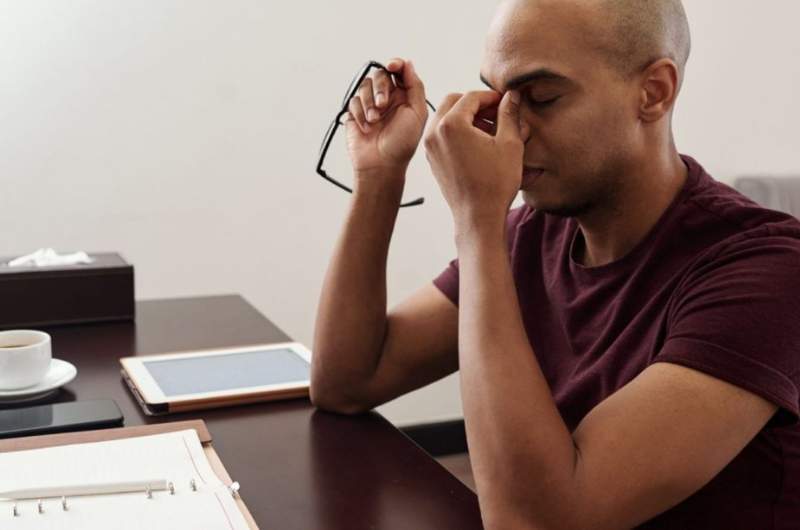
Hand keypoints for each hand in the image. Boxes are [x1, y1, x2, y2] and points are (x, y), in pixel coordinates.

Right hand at [344, 59, 428, 176]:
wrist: (381, 165)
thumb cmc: (402, 143)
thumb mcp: (417, 113)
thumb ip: (415, 86)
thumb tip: (408, 63)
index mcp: (404, 96)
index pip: (398, 71)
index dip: (395, 64)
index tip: (392, 66)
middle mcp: (387, 98)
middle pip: (380, 74)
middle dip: (380, 87)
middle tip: (382, 105)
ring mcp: (370, 105)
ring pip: (364, 86)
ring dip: (369, 102)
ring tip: (374, 120)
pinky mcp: (355, 114)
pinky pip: (353, 101)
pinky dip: (360, 113)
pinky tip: (366, 127)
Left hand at [423, 90, 525, 228]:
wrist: (478, 217)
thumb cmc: (495, 183)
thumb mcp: (509, 144)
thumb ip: (509, 114)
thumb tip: (511, 96)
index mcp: (451, 124)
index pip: (471, 97)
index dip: (491, 97)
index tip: (505, 102)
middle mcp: (434, 133)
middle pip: (453, 101)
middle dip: (475, 103)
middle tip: (496, 112)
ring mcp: (430, 147)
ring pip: (445, 117)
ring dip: (466, 116)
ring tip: (490, 128)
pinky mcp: (432, 159)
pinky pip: (442, 134)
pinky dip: (457, 131)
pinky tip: (478, 142)